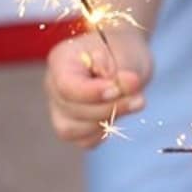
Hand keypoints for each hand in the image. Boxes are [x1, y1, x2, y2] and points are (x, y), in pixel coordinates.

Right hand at [44, 29, 152, 148]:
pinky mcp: (72, 126)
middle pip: (71, 109)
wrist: (123, 56)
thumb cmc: (122, 50)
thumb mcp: (127, 53)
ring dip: (107, 121)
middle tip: (138, 98)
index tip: (117, 89)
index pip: (67, 86)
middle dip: (108, 108)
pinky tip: (119, 113)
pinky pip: (84, 140)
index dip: (92, 93)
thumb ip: (126, 70)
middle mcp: (53, 85)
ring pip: (72, 130)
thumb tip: (128, 85)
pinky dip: (104, 132)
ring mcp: (59, 107)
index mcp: (62, 59)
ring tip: (133, 103)